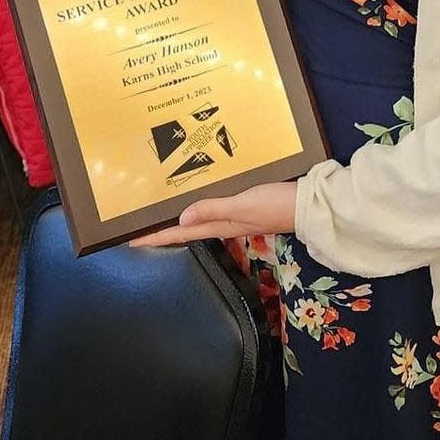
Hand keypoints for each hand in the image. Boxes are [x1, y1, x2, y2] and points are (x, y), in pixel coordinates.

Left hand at [129, 182, 296, 246]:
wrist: (309, 206)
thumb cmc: (275, 204)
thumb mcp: (242, 206)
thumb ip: (213, 209)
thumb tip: (181, 216)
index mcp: (220, 225)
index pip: (181, 232)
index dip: (156, 237)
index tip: (130, 241)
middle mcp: (224, 223)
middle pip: (186, 228)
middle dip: (163, 229)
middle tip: (139, 227)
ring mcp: (236, 217)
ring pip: (200, 219)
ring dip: (180, 218)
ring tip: (163, 213)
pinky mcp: (247, 208)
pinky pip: (216, 209)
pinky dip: (202, 207)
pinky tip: (201, 198)